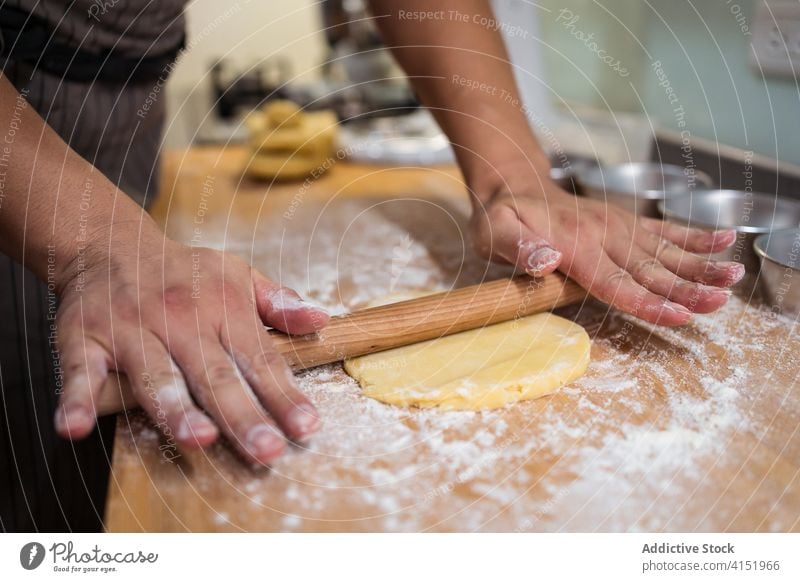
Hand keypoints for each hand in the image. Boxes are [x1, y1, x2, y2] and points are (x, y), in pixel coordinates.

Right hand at [52, 230, 329, 463]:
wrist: (110, 243)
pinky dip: (76, 399)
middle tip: (266, 449)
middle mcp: (181, 320)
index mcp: (223, 308)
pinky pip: (80, 371)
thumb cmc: (184, 271)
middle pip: (215, 376)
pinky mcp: (85, 338)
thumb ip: (278, 302)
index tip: (306, 427)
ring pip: (156, 376)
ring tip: (200, 439)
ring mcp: (132, 330)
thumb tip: (320, 319)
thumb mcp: (237, 273)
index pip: (260, 359)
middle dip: (243, 415)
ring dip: (176, 409)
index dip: (284, 394)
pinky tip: (76, 427)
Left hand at [470, 182, 744, 325]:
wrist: (512, 183)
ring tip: (734, 276)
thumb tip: (546, 261)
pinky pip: (662, 230)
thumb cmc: (499, 218)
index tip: (678, 314)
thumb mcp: (493, 232)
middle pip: (649, 269)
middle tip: (721, 301)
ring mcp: (617, 226)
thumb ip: (519, 247)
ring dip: (700, 265)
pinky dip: (694, 236)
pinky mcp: (624, 222)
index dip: (646, 300)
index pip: (614, 280)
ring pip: (665, 251)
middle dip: (686, 288)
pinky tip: (724, 240)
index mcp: (574, 244)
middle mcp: (603, 234)